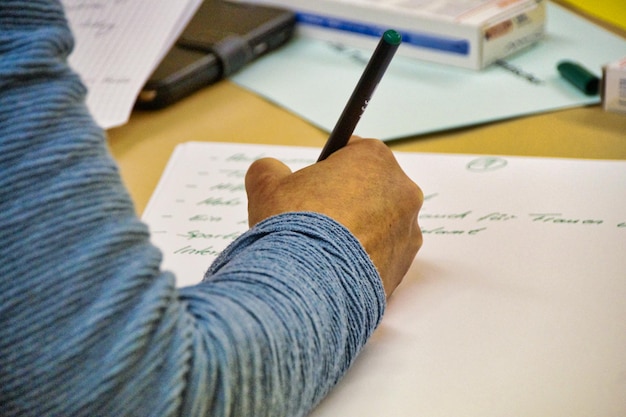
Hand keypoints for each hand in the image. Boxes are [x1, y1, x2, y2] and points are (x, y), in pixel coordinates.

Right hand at [245, 137, 422, 296]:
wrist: (308, 284)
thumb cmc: (293, 226)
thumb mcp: (267, 186)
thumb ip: (270, 168)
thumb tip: (270, 170)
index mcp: (374, 159)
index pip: (353, 151)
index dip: (329, 166)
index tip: (314, 182)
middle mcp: (402, 190)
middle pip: (370, 188)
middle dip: (347, 199)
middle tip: (316, 217)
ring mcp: (408, 230)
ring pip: (379, 223)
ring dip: (357, 230)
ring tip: (324, 247)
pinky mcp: (405, 265)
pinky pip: (382, 254)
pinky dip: (363, 258)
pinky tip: (336, 266)